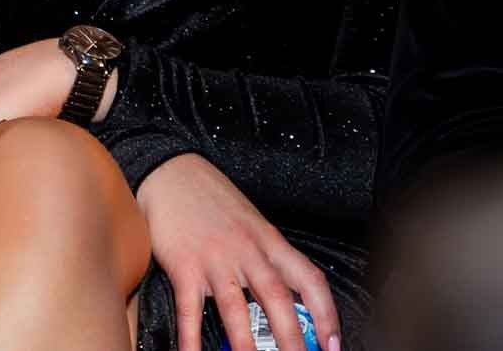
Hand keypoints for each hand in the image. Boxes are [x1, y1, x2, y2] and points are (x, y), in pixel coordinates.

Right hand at [134, 154, 339, 350]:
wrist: (169, 169)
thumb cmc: (210, 196)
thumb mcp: (250, 220)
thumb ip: (266, 254)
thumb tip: (286, 295)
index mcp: (268, 239)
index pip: (309, 278)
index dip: (327, 314)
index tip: (333, 343)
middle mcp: (246, 250)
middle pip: (277, 298)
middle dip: (292, 340)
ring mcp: (214, 258)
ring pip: (236, 308)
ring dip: (247, 345)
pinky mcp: (183, 265)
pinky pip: (189, 309)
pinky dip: (191, 339)